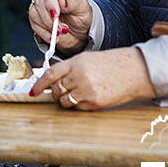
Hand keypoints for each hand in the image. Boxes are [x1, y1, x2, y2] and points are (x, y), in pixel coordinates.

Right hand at [28, 0, 93, 54]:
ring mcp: (39, 6)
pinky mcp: (36, 19)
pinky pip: (34, 26)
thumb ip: (73, 4)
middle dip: (50, 20)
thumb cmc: (81, 14)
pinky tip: (53, 37)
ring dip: (47, 27)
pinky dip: (43, 33)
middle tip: (61, 30)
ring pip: (35, 15)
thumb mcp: (83, 8)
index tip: (56, 15)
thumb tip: (62, 1)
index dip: (51, 3)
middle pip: (40, 4)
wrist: (79, 29)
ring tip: (60, 33)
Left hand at [30, 48, 154, 110]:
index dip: (39, 84)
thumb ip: (70, 68)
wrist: (133, 70)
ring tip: (78, 93)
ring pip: (65, 101)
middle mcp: (79, 76)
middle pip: (56, 89)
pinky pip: (78, 107)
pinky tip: (89, 97)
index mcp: (76, 62)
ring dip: (66, 100)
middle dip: (56, 92)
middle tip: (61, 91)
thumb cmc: (111, 64)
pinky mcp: (94, 102)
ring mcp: (86, 90)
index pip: (50, 74)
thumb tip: (53, 80)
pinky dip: (79, 105)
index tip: (34, 91)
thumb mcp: (87, 59)